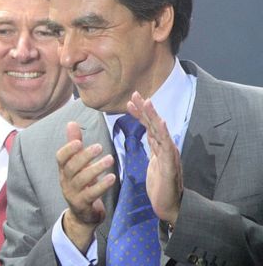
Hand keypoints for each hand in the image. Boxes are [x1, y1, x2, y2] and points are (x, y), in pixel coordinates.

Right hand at [57, 121, 115, 251]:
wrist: (83, 214)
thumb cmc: (82, 184)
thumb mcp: (78, 164)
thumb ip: (75, 144)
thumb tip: (71, 122)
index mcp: (64, 170)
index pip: (60, 158)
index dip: (68, 150)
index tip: (78, 142)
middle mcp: (65, 181)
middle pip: (71, 167)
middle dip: (84, 156)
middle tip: (100, 147)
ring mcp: (73, 194)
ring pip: (81, 180)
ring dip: (96, 169)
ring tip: (110, 159)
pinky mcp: (83, 205)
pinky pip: (91, 194)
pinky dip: (102, 185)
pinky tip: (112, 177)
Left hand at [127, 91, 182, 225]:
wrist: (170, 206)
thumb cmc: (161, 187)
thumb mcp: (153, 164)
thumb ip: (153, 150)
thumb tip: (149, 136)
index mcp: (160, 148)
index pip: (148, 127)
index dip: (140, 114)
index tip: (130, 102)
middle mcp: (166, 148)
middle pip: (154, 124)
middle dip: (144, 109)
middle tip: (134, 94)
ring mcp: (170, 155)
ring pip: (160, 131)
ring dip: (152, 116)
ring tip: (145, 101)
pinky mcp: (170, 164)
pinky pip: (167, 146)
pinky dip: (163, 133)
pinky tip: (159, 122)